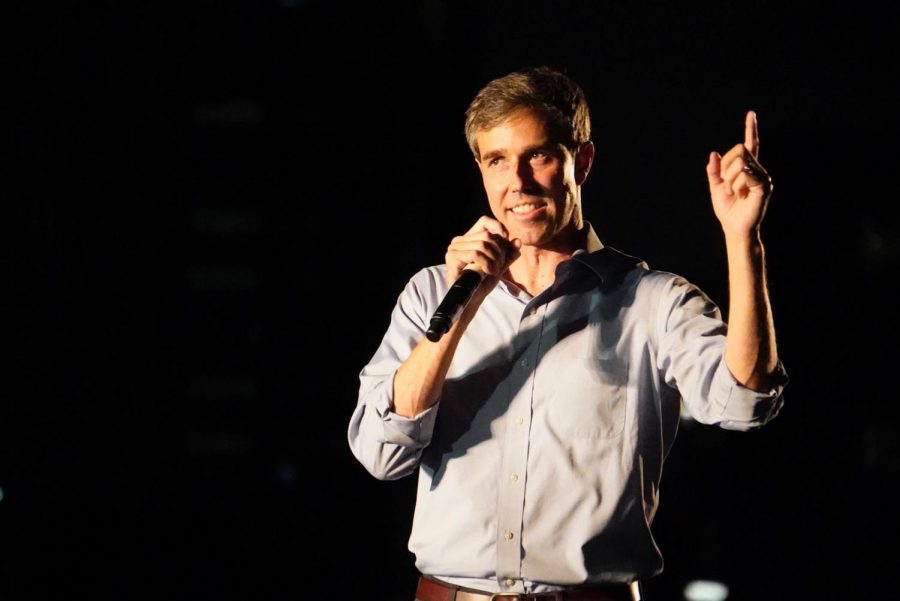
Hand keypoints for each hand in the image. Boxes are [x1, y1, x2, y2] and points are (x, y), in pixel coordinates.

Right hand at [445, 216, 519, 286]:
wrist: (473, 299)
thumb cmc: (483, 282)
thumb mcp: (500, 265)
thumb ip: (508, 253)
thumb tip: (518, 241)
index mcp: (469, 239)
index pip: (484, 221)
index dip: (498, 228)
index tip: (507, 241)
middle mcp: (459, 241)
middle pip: (487, 235)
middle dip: (499, 251)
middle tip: (500, 265)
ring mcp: (453, 249)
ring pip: (482, 244)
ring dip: (494, 259)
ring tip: (494, 270)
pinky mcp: (452, 258)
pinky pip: (475, 253)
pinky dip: (486, 262)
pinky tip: (488, 271)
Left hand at [706, 111, 772, 236]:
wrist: (733, 226)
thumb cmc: (727, 208)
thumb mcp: (715, 187)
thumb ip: (714, 170)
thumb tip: (714, 153)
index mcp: (746, 168)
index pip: (750, 144)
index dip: (751, 129)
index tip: (751, 114)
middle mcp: (757, 169)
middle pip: (739, 150)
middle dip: (726, 166)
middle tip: (727, 184)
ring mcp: (762, 176)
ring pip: (740, 162)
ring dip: (729, 178)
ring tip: (735, 192)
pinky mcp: (764, 185)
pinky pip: (745, 174)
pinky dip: (736, 184)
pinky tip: (740, 194)